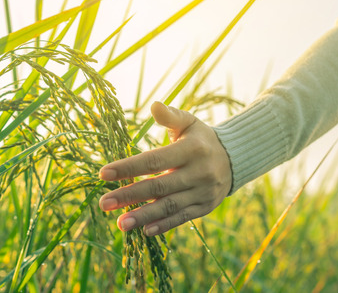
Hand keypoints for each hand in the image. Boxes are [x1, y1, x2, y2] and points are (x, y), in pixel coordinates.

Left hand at [99, 101, 231, 235]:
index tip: (103, 173)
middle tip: (104, 203)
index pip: (155, 160)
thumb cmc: (201, 139)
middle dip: (130, 195)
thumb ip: (170, 116)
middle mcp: (199, 172)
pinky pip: (182, 218)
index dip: (129, 167)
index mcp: (191, 149)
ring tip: (120, 224)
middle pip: (159, 186)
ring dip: (143, 216)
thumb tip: (153, 105)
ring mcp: (203, 192)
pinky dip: (163, 225)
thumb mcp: (189, 122)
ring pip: (169, 206)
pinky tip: (144, 231)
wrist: (234, 159)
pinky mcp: (205, 207)